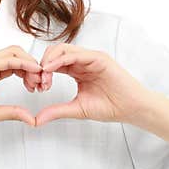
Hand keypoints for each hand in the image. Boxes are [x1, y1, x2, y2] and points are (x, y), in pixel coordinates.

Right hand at [0, 46, 44, 128]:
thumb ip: (12, 113)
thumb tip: (30, 118)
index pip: (16, 65)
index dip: (30, 73)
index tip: (38, 86)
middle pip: (18, 55)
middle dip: (33, 66)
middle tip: (42, 82)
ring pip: (14, 52)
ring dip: (30, 63)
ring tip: (39, 77)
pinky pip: (6, 59)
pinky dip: (22, 63)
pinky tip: (33, 70)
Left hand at [33, 44, 152, 126]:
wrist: (131, 109)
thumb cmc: (110, 107)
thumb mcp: (77, 109)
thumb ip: (57, 111)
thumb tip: (36, 119)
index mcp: (77, 70)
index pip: (53, 63)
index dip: (42, 72)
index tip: (37, 88)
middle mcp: (83, 61)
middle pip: (55, 52)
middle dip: (43, 63)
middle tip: (38, 81)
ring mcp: (91, 58)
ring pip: (63, 49)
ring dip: (49, 60)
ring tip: (43, 75)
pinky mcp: (99, 58)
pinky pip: (76, 54)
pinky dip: (61, 60)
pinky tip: (51, 69)